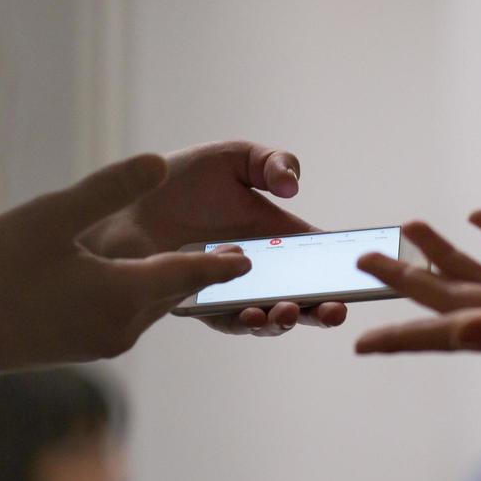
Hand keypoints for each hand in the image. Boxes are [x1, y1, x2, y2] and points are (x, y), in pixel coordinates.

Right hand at [0, 153, 251, 373]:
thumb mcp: (52, 217)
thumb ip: (108, 188)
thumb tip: (161, 162)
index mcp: (124, 294)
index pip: (191, 272)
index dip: (225, 259)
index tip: (259, 250)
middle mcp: (124, 326)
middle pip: (178, 290)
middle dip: (211, 272)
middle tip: (249, 252)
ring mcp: (105, 342)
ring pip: (154, 304)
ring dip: (177, 283)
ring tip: (205, 260)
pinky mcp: (86, 347)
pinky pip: (132, 316)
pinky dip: (147, 295)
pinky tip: (144, 279)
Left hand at [80, 140, 347, 336]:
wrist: (123, 199)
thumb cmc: (180, 177)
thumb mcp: (234, 158)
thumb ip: (271, 162)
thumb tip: (294, 186)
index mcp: (277, 238)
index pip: (318, 262)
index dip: (340, 272)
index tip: (357, 277)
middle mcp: (259, 270)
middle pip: (303, 298)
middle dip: (323, 309)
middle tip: (335, 310)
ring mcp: (231, 291)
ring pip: (268, 318)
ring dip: (285, 320)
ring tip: (290, 311)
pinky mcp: (199, 305)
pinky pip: (227, 321)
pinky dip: (245, 321)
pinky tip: (253, 313)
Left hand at [353, 212, 480, 396]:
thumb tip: (459, 331)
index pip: (439, 332)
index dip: (398, 338)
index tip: (358, 343)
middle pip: (446, 295)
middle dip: (403, 278)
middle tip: (362, 259)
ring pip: (479, 271)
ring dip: (444, 251)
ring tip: (410, 224)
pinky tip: (480, 216)